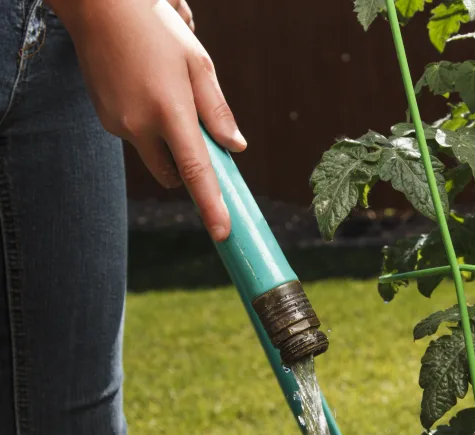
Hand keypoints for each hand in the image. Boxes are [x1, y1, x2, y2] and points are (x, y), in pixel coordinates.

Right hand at [47, 0, 242, 240]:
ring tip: (165, 95)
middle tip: (199, 138)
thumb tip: (236, 148)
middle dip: (189, 168)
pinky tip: (145, 90)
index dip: (211, 206)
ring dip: (167, 143)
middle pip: (174, 173)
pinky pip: (136, 136)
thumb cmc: (157, 31)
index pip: (195, 172)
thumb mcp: (198, 65)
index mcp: (171, 112)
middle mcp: (140, 125)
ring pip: (153, 154)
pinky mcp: (105, 120)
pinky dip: (147, 126)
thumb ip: (218, 111)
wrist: (100, 8)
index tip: (222, 233)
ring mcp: (118, 125)